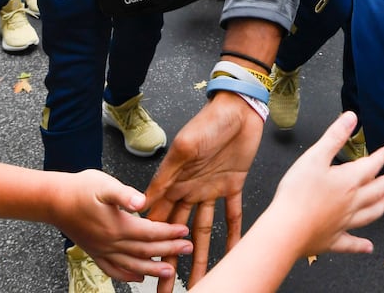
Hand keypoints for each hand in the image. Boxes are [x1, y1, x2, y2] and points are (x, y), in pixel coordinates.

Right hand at [52, 171, 192, 284]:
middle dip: (169, 250)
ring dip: (152, 270)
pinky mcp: (94, 252)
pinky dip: (127, 276)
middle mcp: (111, 243)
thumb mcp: (104, 184)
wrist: (53, 201)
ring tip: (170, 272)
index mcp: (118, 226)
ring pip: (132, 265)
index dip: (169, 233)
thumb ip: (124, 194)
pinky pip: (113, 270)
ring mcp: (102, 250)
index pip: (150, 233)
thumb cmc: (79, 188)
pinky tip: (138, 277)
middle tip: (188, 249)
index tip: (185, 232)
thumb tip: (142, 201)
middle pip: (146, 251)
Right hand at [144, 93, 264, 290]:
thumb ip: (168, 175)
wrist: (239, 108)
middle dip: (169, 259)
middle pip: (177, 232)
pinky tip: (234, 255)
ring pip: (203, 231)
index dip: (151, 242)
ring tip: (197, 283)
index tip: (144, 267)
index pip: (158, 219)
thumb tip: (146, 202)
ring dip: (199, 256)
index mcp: (174, 182)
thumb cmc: (208, 122)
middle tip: (164, 289)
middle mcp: (189, 190)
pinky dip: (234, 235)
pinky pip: (233, 216)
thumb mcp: (185, 146)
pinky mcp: (232, 185)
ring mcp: (210, 190)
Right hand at [259, 112, 383, 258]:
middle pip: (375, 191)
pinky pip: (351, 243)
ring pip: (369, 214)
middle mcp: (351, 203)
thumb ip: (334, 137)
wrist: (287, 229)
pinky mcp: (332, 241)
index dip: (379, 158)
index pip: (369, 167)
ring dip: (381, 207)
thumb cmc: (297, 193)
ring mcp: (343, 223)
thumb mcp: (315, 156)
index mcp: (348, 181)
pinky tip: (369, 248)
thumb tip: (351, 118)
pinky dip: (361, 245)